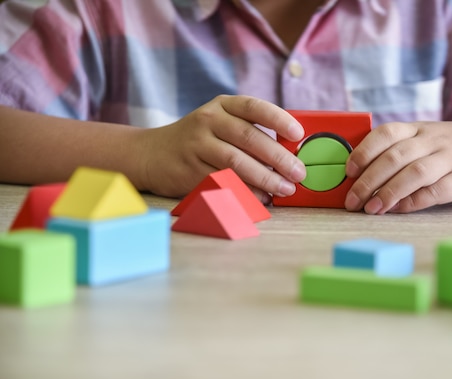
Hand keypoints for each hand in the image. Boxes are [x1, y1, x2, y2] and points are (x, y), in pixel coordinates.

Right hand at [136, 95, 305, 202]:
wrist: (151, 154)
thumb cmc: (199, 139)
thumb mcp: (220, 123)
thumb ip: (251, 131)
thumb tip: (291, 154)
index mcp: (223, 105)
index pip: (254, 107)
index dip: (279, 120)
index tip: (299, 135)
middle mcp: (208, 121)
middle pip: (249, 138)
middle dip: (279, 158)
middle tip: (299, 173)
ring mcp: (196, 145)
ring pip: (236, 162)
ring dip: (265, 178)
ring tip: (285, 189)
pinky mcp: (189, 170)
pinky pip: (223, 182)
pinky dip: (246, 191)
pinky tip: (262, 198)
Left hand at [344, 121, 451, 213]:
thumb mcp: (427, 138)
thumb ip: (398, 151)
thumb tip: (359, 177)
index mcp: (418, 129)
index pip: (386, 134)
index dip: (364, 151)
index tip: (348, 170)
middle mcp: (433, 141)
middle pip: (395, 157)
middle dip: (368, 180)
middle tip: (351, 201)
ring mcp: (451, 160)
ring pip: (414, 173)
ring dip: (388, 193)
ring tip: (371, 210)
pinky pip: (436, 191)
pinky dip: (415, 201)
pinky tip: (399, 210)